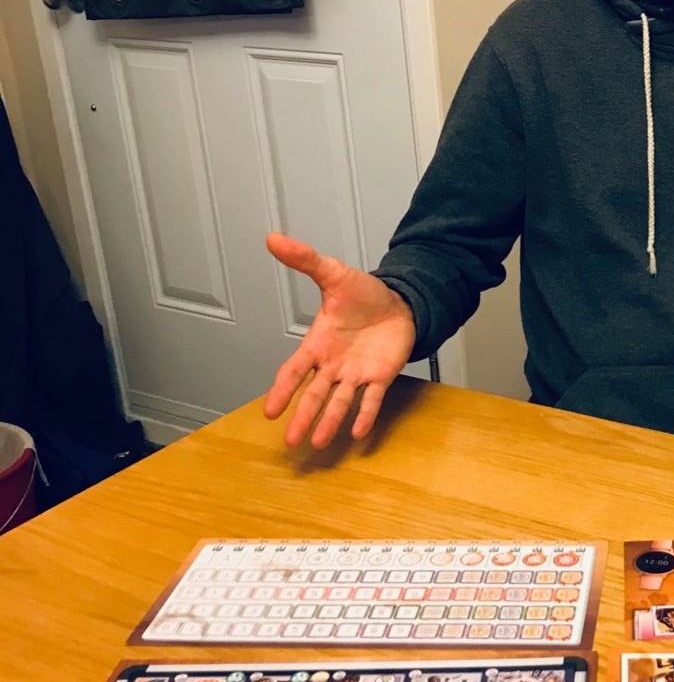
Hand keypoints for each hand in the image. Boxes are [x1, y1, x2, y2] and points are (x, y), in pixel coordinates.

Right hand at [263, 232, 416, 447]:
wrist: (397, 301)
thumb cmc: (362, 294)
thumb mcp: (333, 274)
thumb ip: (305, 260)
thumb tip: (274, 238)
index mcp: (318, 344)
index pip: (295, 371)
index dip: (283, 390)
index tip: (269, 411)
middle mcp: (333, 365)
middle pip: (314, 395)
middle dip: (302, 416)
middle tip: (289, 442)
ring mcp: (356, 374)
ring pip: (339, 402)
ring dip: (329, 423)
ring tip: (317, 443)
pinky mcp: (380, 377)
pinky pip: (371, 400)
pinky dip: (364, 416)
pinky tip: (357, 435)